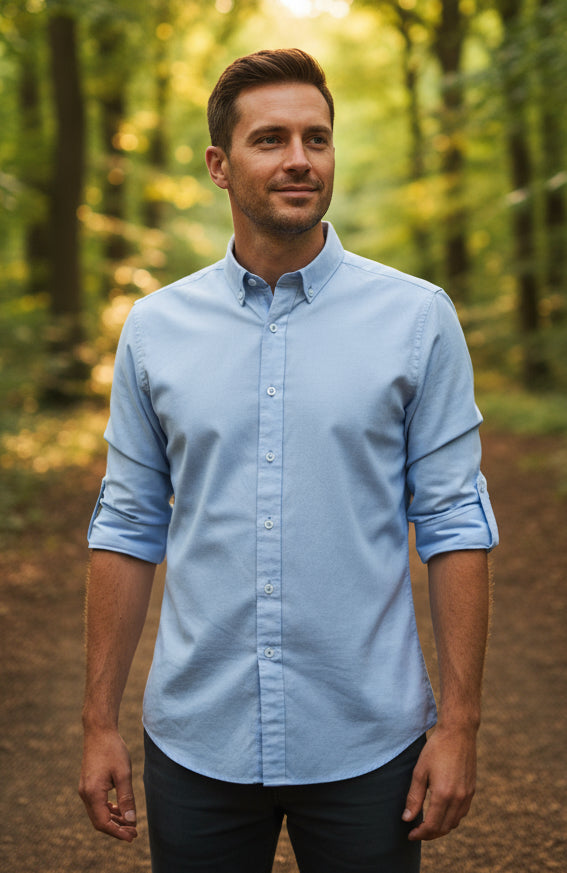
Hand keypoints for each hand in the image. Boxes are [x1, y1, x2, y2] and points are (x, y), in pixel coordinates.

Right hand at [79, 728, 137, 841]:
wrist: (99, 731)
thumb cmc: (113, 749)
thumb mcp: (124, 773)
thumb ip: (127, 798)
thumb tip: (131, 821)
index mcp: (92, 793)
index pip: (103, 823)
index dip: (118, 832)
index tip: (132, 836)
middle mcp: (85, 794)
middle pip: (99, 821)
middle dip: (116, 829)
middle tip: (134, 833)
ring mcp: (85, 790)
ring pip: (97, 814)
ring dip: (113, 821)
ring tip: (130, 824)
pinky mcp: (87, 785)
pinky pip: (97, 805)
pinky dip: (108, 810)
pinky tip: (120, 810)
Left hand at [402, 725, 476, 840]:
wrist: (458, 733)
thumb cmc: (436, 749)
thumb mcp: (420, 771)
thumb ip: (414, 796)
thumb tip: (407, 818)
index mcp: (443, 795)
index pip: (432, 826)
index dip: (420, 834)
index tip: (410, 835)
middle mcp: (458, 799)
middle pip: (443, 828)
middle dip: (429, 834)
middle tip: (416, 832)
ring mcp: (467, 796)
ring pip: (454, 823)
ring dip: (441, 828)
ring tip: (427, 824)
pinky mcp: (472, 790)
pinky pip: (462, 813)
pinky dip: (451, 819)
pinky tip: (441, 813)